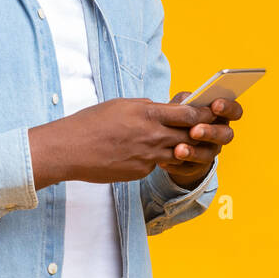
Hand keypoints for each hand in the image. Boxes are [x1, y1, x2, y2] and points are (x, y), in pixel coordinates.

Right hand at [27, 97, 222, 187]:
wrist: (70, 150)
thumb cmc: (92, 122)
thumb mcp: (122, 105)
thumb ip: (146, 107)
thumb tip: (161, 108)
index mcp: (148, 114)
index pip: (189, 114)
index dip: (203, 114)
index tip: (208, 113)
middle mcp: (153, 136)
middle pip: (190, 135)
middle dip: (200, 133)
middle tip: (206, 130)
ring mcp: (148, 157)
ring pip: (178, 153)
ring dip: (182, 148)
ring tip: (181, 143)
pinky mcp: (140, 172)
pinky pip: (157, 165)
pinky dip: (157, 159)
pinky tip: (145, 154)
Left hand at [158, 92, 243, 188]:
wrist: (171, 139)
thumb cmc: (180, 116)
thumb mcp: (182, 105)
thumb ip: (186, 101)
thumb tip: (187, 102)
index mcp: (221, 115)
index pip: (235, 111)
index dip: (228, 108)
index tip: (215, 106)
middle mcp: (220, 134)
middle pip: (226, 135)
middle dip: (211, 133)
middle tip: (194, 131)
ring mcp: (210, 152)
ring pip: (208, 155)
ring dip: (193, 152)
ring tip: (178, 150)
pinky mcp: (196, 167)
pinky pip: (190, 168)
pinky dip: (178, 165)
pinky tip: (166, 160)